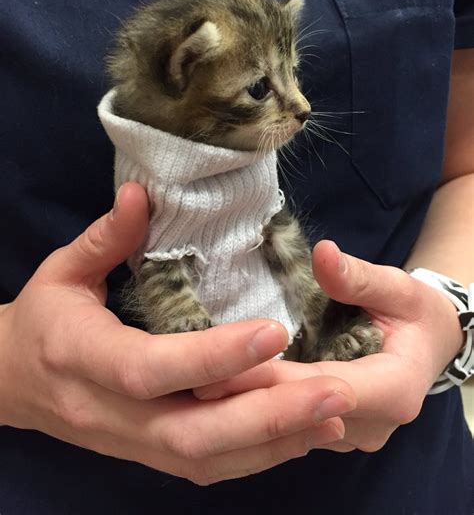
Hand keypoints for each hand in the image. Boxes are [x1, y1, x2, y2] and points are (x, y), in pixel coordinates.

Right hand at [0, 188, 356, 484]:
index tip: (274, 331)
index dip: (211, 357)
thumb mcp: (63, 269)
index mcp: (80, 356)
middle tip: (336, 388)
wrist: (9, 381)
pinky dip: (258, 454)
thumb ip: (106, 236)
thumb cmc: (42, 317)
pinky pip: (205, 465)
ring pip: (205, 458)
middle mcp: (106, 412)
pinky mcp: (146, 453)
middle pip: (190, 432)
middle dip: (267, 415)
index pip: (149, 368)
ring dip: (274, 440)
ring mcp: (128, 443)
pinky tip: (303, 433)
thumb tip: (140, 192)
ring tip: (334, 411)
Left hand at [195, 240, 464, 452]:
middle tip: (187, 380)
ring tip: (190, 387)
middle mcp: (368, 424)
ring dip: (243, 407)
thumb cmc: (414, 313)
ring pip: (289, 428)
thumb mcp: (398, 288)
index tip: (221, 365)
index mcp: (392, 390)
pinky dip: (256, 409)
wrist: (428, 344)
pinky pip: (289, 427)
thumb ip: (359, 277)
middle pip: (298, 415)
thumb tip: (323, 254)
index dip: (271, 378)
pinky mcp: (329, 430)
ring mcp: (347, 433)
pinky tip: (217, 392)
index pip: (321, 388)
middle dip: (243, 398)